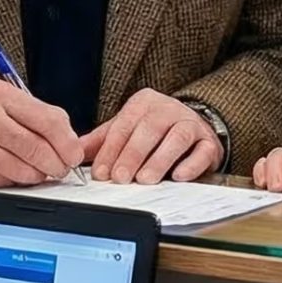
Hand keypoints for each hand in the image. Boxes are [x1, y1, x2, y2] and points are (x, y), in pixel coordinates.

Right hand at [0, 81, 84, 188]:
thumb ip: (32, 117)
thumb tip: (67, 141)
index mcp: (1, 95)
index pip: (49, 119)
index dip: (68, 142)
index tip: (74, 153)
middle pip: (38, 146)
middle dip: (57, 163)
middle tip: (62, 168)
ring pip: (24, 167)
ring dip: (38, 175)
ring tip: (38, 171)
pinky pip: (6, 179)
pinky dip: (18, 180)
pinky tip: (15, 173)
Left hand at [84, 89, 220, 183]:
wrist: (194, 127)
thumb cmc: (154, 132)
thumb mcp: (125, 131)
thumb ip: (101, 141)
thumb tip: (73, 153)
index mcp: (143, 103)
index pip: (124, 125)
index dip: (111, 150)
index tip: (101, 173)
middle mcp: (168, 109)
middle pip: (149, 129)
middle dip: (133, 155)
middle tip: (121, 178)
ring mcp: (191, 123)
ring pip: (177, 138)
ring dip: (160, 159)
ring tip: (146, 179)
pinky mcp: (209, 142)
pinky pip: (202, 151)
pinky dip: (191, 164)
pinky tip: (179, 176)